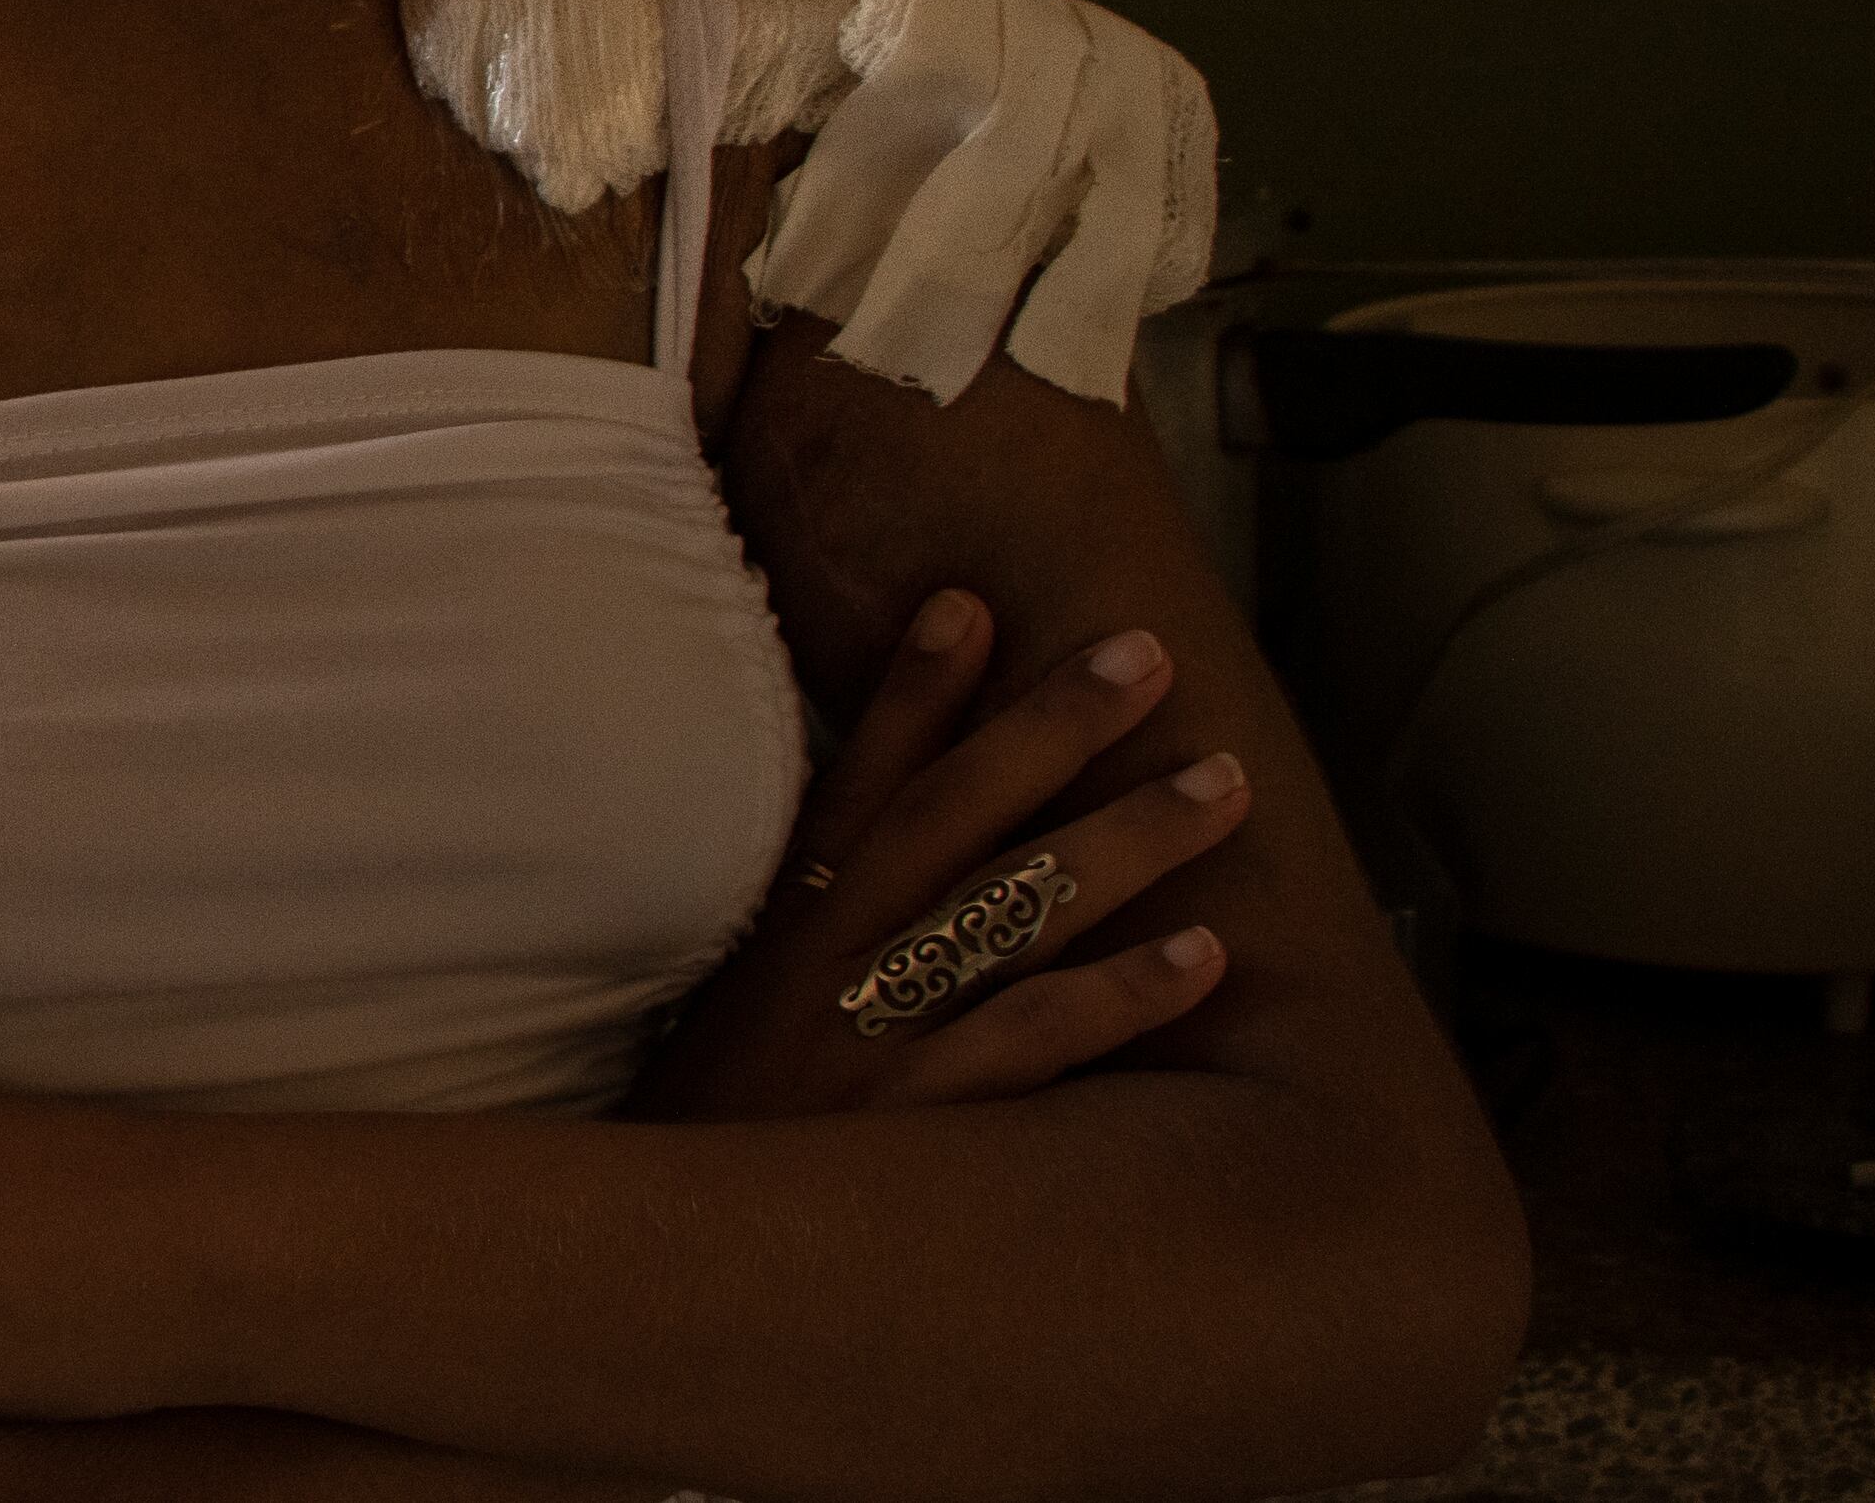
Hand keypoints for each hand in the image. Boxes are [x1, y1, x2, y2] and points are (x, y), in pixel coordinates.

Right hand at [629, 596, 1248, 1121]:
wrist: (652, 1269)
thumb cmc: (718, 1142)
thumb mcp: (731, 1019)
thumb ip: (802, 936)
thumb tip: (874, 862)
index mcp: (779, 933)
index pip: (853, 785)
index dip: (911, 693)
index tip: (972, 604)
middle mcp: (828, 967)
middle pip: (952, 819)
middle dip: (1052, 728)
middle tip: (1146, 654)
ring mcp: (873, 1042)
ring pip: (1014, 914)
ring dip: (1126, 842)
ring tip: (1222, 785)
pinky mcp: (917, 1129)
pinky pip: (1033, 1045)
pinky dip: (1119, 996)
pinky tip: (1204, 959)